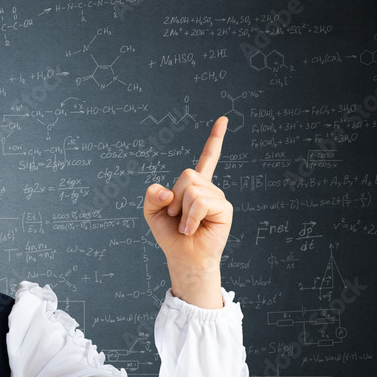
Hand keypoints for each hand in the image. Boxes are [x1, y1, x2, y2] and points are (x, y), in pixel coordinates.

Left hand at [143, 116, 232, 308]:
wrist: (182, 257)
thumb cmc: (170, 235)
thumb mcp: (151, 212)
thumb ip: (151, 195)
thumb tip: (168, 192)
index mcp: (194, 185)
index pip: (207, 158)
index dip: (215, 139)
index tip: (224, 119)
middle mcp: (209, 188)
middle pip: (187, 175)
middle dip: (174, 198)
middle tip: (176, 216)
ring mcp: (218, 197)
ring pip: (192, 189)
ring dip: (182, 211)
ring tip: (186, 225)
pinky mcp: (225, 209)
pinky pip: (200, 202)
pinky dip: (190, 217)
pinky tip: (192, 229)